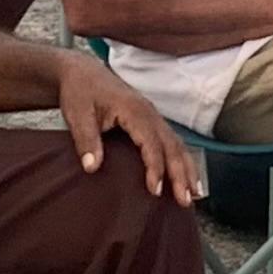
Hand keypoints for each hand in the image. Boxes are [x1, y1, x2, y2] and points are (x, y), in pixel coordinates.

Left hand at [57, 54, 202, 204]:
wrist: (82, 72)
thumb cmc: (80, 92)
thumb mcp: (77, 114)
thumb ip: (85, 139)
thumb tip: (92, 167)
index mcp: (134, 110)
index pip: (151, 142)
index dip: (155, 167)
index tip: (154, 190)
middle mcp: (149, 112)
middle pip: (172, 145)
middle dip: (181, 173)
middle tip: (185, 201)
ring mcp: (153, 116)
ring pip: (177, 144)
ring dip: (188, 169)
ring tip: (195, 195)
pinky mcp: (151, 120)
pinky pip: (172, 141)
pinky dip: (183, 161)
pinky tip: (187, 178)